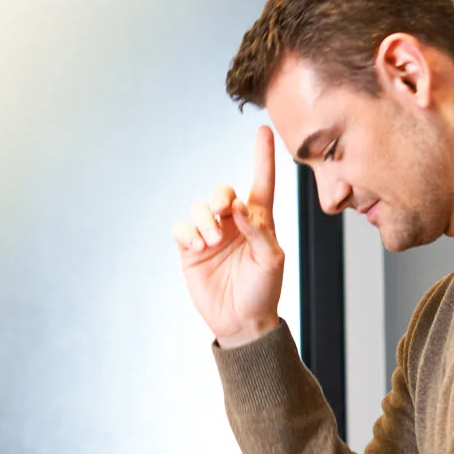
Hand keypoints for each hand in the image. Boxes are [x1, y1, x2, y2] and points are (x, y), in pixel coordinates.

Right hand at [172, 125, 284, 347]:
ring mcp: (210, 235)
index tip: (263, 131)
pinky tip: (197, 247)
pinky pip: (181, 228)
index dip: (262, 157)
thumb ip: (258, 230)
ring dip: (203, 220)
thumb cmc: (264, 291)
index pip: (261, 183)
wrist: (241, 322)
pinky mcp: (190, 250)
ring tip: (210, 242)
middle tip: (223, 212)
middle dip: (219, 195)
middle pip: (221, 191)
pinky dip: (187, 233)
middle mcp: (232, 223)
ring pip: (198, 208)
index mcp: (258, 221)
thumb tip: (236, 207)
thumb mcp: (272, 260)